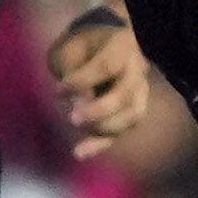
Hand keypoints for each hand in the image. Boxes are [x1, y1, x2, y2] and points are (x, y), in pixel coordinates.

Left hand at [49, 12, 148, 158]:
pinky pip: (122, 129)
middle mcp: (137, 68)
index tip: (58, 91)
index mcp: (122, 45)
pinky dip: (101, 143)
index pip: (107, 66)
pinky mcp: (132, 110)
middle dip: (98, 111)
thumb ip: (74, 73)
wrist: (97, 46)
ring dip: (103, 129)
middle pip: (125, 95)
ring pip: (130, 116)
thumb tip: (83, 104)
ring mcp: (139, 90)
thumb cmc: (79, 46)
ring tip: (76, 129)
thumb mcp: (68, 51)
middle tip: (73, 118)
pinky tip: (79, 153)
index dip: (82, 81)